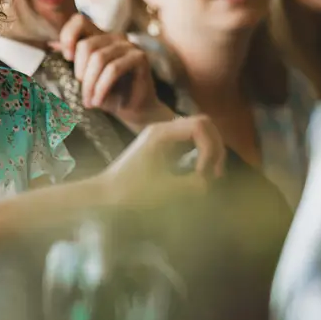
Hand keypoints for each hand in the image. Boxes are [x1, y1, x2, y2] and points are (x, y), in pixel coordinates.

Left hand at [50, 14, 167, 131]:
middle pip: (86, 45)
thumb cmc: (108, 93)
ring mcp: (128, 45)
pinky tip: (98, 102)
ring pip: (99, 58)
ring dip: (90, 85)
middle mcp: (114, 37)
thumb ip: (73, 59)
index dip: (68, 36)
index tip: (67, 58)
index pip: (79, 21)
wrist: (133, 110)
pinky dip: (101, 88)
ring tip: (89, 102)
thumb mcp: (86, 76)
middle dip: (80, 74)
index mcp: (99, 37)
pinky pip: (113, 69)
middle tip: (83, 94)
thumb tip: (50, 45)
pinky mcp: (139, 57)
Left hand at [98, 115, 225, 208]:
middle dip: (215, 148)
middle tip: (215, 175)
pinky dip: (202, 155)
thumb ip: (192, 185)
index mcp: (160, 133)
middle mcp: (164, 129)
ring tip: (210, 176)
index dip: (211, 148)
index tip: (204, 174)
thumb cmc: (129, 193)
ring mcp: (165, 137)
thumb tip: (210, 182)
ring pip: (201, 133)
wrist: (104, 195)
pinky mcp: (166, 147)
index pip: (200, 125)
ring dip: (212, 151)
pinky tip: (201, 174)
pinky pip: (193, 143)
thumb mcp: (163, 191)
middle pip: (205, 124)